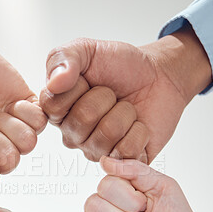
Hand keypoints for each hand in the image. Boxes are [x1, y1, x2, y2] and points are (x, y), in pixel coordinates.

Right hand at [40, 24, 211, 162]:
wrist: (159, 77)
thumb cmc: (120, 66)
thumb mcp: (86, 49)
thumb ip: (62, 58)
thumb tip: (53, 83)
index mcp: (58, 111)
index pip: (54, 106)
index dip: (77, 87)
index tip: (87, 80)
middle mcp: (73, 135)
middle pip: (82, 120)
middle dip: (105, 98)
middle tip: (112, 94)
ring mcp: (95, 151)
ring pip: (106, 135)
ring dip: (125, 113)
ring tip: (125, 109)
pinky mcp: (121, 162)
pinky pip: (126, 151)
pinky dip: (139, 132)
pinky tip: (136, 125)